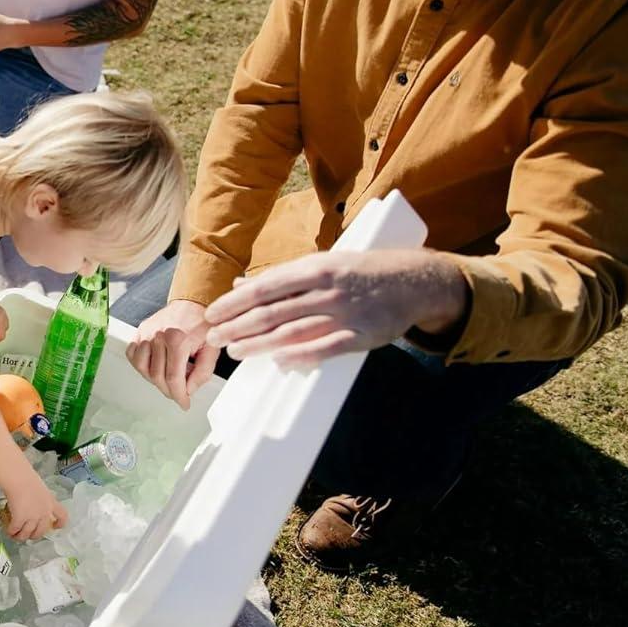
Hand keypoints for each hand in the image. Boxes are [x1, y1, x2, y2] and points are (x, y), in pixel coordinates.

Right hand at [2, 474, 68, 540]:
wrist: (18, 478)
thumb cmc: (26, 477)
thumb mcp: (39, 489)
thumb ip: (39, 498)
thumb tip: (30, 501)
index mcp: (51, 502)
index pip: (62, 516)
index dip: (60, 524)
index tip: (55, 527)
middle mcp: (44, 512)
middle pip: (42, 530)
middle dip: (34, 535)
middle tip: (28, 535)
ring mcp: (32, 517)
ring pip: (28, 533)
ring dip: (21, 537)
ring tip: (15, 536)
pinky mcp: (20, 519)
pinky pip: (15, 530)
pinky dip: (11, 532)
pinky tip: (9, 531)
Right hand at [126, 299, 217, 409]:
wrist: (192, 302)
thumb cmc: (202, 323)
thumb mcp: (212, 349)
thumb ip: (202, 373)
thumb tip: (188, 390)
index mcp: (178, 339)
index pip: (173, 378)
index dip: (179, 395)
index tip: (183, 403)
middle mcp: (158, 335)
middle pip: (158, 377)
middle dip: (169, 390)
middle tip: (179, 392)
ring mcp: (146, 333)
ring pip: (143, 369)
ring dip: (155, 378)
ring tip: (168, 377)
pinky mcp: (139, 331)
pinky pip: (133, 356)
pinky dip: (141, 364)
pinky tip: (155, 364)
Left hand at [204, 249, 467, 369]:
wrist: (415, 281)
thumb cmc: (361, 272)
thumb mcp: (322, 264)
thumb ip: (282, 278)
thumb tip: (240, 285)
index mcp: (314, 268)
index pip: (264, 287)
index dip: (235, 302)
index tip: (212, 313)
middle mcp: (326, 289)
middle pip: (273, 311)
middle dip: (238, 325)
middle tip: (213, 337)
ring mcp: (344, 313)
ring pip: (293, 331)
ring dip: (259, 343)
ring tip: (234, 351)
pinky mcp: (360, 335)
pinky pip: (325, 348)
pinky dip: (300, 356)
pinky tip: (277, 361)